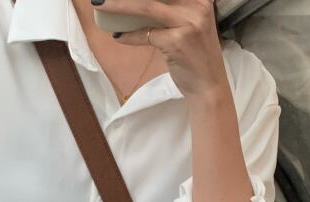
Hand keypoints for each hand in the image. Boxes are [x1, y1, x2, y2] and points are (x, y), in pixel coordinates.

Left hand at [99, 0, 228, 99]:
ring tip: (101, 4)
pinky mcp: (177, 42)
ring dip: (120, 5)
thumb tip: (136, 4)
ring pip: (146, 6)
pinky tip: (119, 35)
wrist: (209, 86)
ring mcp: (188, 23)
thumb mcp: (189, 24)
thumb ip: (171, 9)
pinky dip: (130, 35)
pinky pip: (146, 34)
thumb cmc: (196, 55)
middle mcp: (196, 5)